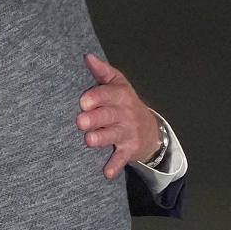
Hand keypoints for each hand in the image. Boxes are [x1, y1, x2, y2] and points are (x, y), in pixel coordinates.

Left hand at [76, 54, 159, 178]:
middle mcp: (126, 114)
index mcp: (121, 96)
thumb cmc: (124, 103)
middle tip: (80, 121)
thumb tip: (87, 56)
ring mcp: (128, 132)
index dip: (97, 97)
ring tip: (89, 140)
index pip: (110, 94)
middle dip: (96, 118)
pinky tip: (106, 173)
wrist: (150, 129)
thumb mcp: (118, 84)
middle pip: (109, 115)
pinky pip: (121, 158)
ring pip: (114, 135)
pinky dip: (115, 166)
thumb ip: (102, 72)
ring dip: (102, 138)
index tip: (83, 101)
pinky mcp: (129, 149)